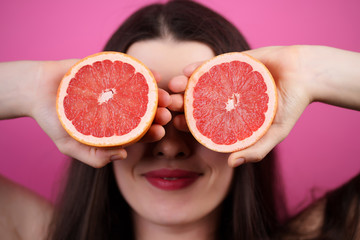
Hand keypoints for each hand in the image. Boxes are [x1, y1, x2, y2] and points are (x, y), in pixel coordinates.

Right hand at [29, 60, 170, 167]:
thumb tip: (123, 155)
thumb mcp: (70, 145)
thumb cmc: (53, 120)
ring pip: (141, 92)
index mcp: (113, 125)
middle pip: (144, 111)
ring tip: (165, 96)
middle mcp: (118, 106)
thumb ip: (94, 156)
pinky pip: (129, 71)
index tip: (159, 132)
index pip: (137, 132)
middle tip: (166, 114)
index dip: (150, 133)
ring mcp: (116, 88)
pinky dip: (143, 72)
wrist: (35, 88)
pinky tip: (155, 75)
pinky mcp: (111, 70)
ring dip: (156, 94)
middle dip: (157, 114)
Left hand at [168, 46, 313, 166]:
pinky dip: (200, 66)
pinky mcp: (232, 62)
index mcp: (232, 116)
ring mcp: (228, 79)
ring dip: (185, 83)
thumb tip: (232, 163)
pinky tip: (187, 69)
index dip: (189, 123)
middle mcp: (226, 98)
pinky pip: (213, 64)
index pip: (205, 121)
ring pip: (200, 82)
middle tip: (169, 104)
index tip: (175, 123)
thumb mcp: (276, 132)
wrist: (306, 74)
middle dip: (181, 103)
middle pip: (198, 101)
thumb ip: (257, 149)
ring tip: (173, 86)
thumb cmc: (292, 106)